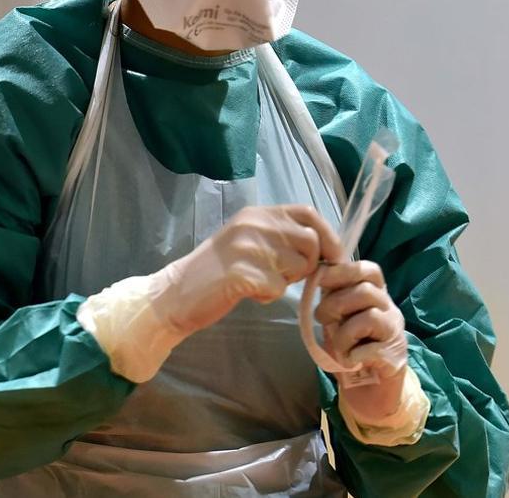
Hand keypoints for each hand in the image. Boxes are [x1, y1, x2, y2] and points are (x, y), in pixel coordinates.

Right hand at [151, 205, 343, 334]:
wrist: (175, 293)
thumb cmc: (215, 271)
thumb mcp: (246, 241)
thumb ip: (278, 236)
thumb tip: (321, 245)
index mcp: (255, 214)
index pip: (308, 213)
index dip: (327, 235)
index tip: (333, 257)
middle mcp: (253, 224)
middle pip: (310, 242)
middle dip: (306, 265)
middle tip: (283, 276)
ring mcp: (247, 248)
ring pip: (298, 267)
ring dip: (286, 282)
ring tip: (260, 283)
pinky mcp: (242, 274)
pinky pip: (278, 288)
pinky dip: (268, 296)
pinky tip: (249, 293)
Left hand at [316, 260, 408, 418]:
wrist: (368, 388)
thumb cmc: (350, 348)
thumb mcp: (338, 319)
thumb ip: (332, 298)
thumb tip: (316, 275)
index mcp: (376, 295)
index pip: (369, 270)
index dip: (344, 270)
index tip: (320, 278)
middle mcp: (389, 309)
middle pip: (366, 291)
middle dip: (335, 303)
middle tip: (322, 319)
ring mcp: (394, 333)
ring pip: (369, 318)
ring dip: (343, 333)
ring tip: (339, 346)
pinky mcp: (394, 357)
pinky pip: (370, 350)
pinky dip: (352, 356)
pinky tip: (349, 361)